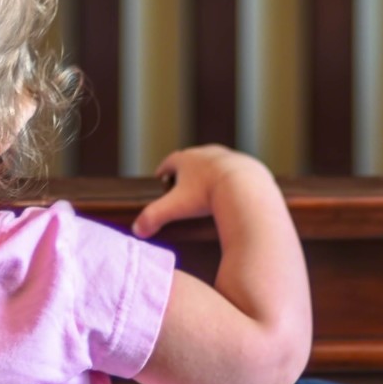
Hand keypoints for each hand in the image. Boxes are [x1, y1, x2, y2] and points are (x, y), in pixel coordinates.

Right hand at [132, 145, 268, 238]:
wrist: (244, 187)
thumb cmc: (207, 195)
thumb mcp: (175, 207)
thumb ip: (153, 217)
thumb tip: (136, 231)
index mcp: (186, 159)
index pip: (168, 163)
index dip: (163, 173)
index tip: (161, 181)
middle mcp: (205, 152)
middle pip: (191, 161)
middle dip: (187, 175)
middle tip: (184, 191)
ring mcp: (227, 156)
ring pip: (214, 165)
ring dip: (210, 176)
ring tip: (209, 193)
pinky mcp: (246, 164)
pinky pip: (235, 172)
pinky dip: (231, 181)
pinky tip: (232, 194)